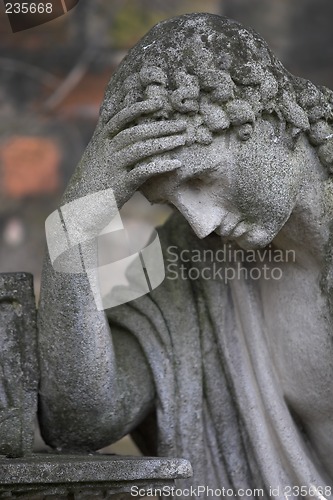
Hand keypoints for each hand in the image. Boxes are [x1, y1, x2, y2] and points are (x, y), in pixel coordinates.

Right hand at [61, 99, 185, 237]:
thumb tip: (127, 135)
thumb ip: (109, 146)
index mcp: (99, 142)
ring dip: (164, 142)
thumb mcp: (95, 160)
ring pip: (142, 148)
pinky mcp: (119, 185)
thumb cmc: (90, 186)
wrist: (76, 211)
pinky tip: (176, 163)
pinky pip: (144, 171)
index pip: (120, 118)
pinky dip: (161, 166)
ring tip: (183, 139)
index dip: (139, 108)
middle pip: (136, 131)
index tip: (158, 102)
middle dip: (161, 126)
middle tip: (182, 124)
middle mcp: (105, 150)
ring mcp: (112, 167)